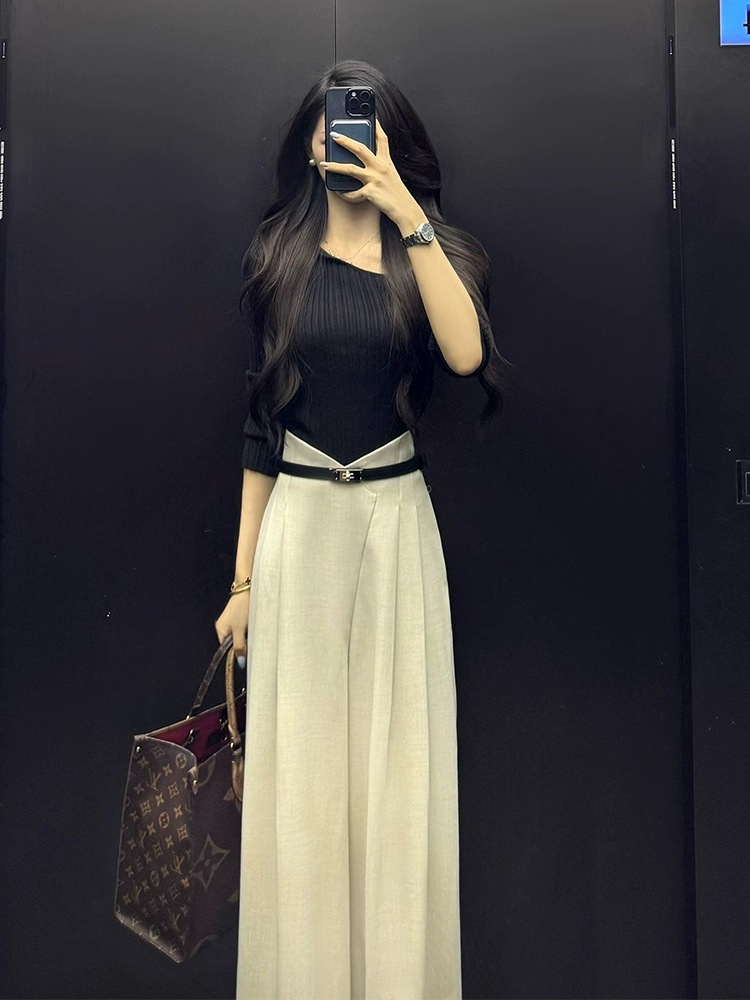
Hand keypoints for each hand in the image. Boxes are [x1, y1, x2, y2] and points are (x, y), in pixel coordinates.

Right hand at [215, 590, 250, 668]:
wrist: (248, 589)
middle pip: (233, 643)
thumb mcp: (240, 630)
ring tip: (251, 628)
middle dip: (243, 643)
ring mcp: (231, 621)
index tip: (245, 653)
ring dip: (246, 636)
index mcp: (220, 630)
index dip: (236, 652)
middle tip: (250, 638)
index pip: (225, 649)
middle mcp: (223, 626)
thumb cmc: (242, 608)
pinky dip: (248, 629)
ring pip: (239, 635)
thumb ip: (239, 646)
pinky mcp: (238, 616)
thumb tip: (240, 662)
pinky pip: (243, 628)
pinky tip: (252, 623)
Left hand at [322, 118, 425, 232]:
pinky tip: (340, 192)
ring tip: (324, 164)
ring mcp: (375, 179)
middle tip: (333, 135)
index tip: (370, 116)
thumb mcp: (391, 175)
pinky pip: (354, 192)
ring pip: (351, 169)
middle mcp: (381, 167)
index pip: (382, 139)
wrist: (405, 209)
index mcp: (386, 161)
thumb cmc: (397, 194)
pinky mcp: (371, 193)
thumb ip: (380, 166)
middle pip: (361, 149)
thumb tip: (366, 161)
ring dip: (335, 166)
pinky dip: (345, 193)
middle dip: (346, 141)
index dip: (376, 126)